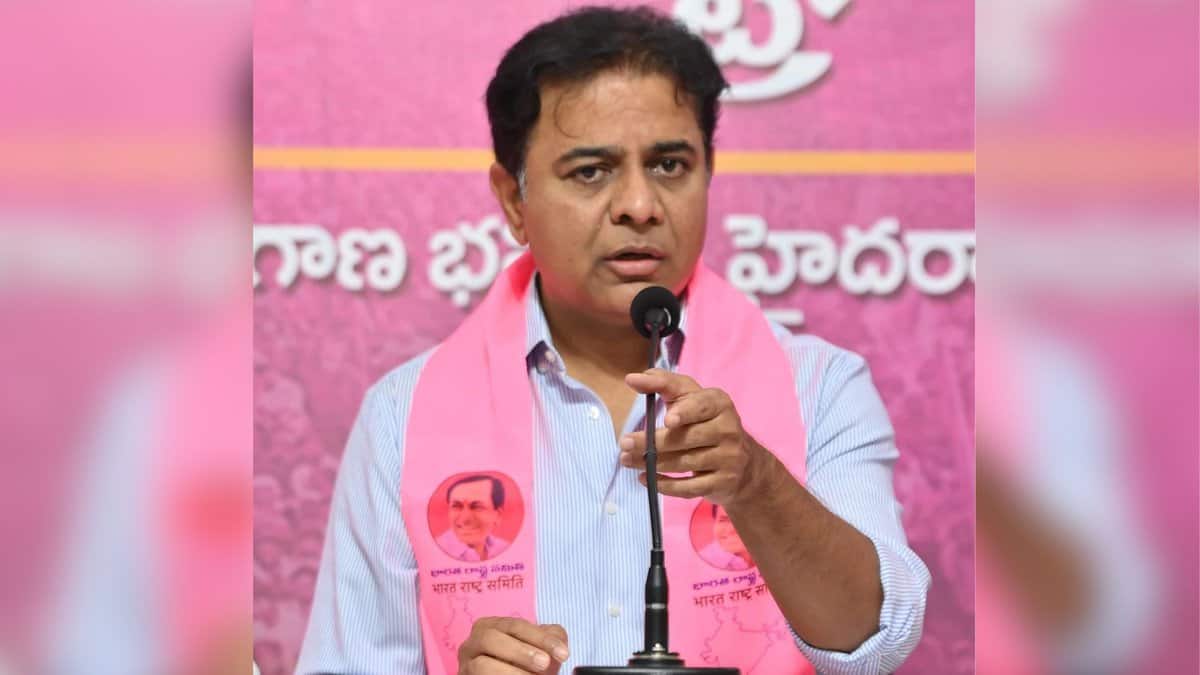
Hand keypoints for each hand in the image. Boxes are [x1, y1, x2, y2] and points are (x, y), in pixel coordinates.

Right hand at [457, 617, 569, 673]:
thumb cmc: (524, 665)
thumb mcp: (538, 648)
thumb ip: (550, 638)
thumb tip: (558, 641)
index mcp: (490, 626)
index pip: (515, 626)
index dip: (541, 638)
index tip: (564, 653)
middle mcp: (472, 643)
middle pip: (491, 639)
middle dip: (521, 651)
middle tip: (544, 664)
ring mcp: (466, 665)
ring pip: (481, 665)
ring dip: (510, 672)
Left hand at [621, 368, 766, 505]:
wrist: (744, 465)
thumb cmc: (706, 424)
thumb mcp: (691, 398)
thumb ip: (664, 384)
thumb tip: (632, 378)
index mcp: (719, 403)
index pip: (700, 405)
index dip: (685, 412)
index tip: (668, 419)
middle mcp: (728, 429)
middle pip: (685, 437)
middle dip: (652, 442)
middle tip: (624, 444)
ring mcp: (728, 457)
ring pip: (684, 463)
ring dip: (651, 464)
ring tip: (627, 460)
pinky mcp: (724, 482)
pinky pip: (690, 487)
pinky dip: (665, 485)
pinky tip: (646, 479)